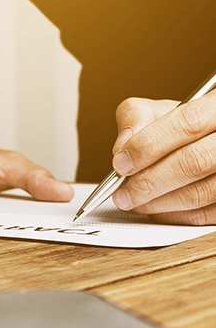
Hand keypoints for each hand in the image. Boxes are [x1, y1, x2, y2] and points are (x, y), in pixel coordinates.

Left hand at [111, 91, 215, 224]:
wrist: (208, 142)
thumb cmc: (185, 128)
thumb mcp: (162, 111)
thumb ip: (137, 118)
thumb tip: (121, 147)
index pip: (188, 123)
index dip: (149, 145)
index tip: (120, 163)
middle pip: (194, 162)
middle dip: (149, 181)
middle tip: (122, 192)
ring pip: (200, 193)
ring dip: (158, 203)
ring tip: (132, 201)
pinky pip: (203, 215)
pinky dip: (172, 215)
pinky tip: (154, 208)